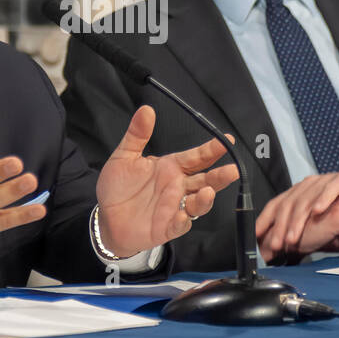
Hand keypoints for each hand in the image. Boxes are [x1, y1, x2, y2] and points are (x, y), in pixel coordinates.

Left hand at [94, 106, 238, 257]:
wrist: (105, 217)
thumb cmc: (118, 187)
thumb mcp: (124, 156)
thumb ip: (137, 134)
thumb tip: (146, 109)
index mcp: (171, 168)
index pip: (197, 157)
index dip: (212, 150)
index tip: (227, 140)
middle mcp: (178, 187)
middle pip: (205, 180)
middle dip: (220, 176)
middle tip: (233, 169)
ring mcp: (174, 208)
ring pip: (198, 204)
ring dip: (206, 199)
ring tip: (208, 191)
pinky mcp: (165, 228)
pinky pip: (178, 226)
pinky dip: (183, 222)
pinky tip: (183, 216)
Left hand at [255, 160, 338, 261]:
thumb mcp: (320, 221)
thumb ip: (304, 231)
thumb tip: (281, 250)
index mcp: (302, 192)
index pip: (278, 204)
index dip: (265, 219)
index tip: (256, 236)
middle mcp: (311, 184)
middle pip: (289, 204)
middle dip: (280, 227)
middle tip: (275, 246)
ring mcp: (327, 180)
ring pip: (307, 198)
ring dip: (297, 220)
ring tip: (291, 238)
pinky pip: (332, 187)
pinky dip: (324, 198)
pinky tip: (317, 211)